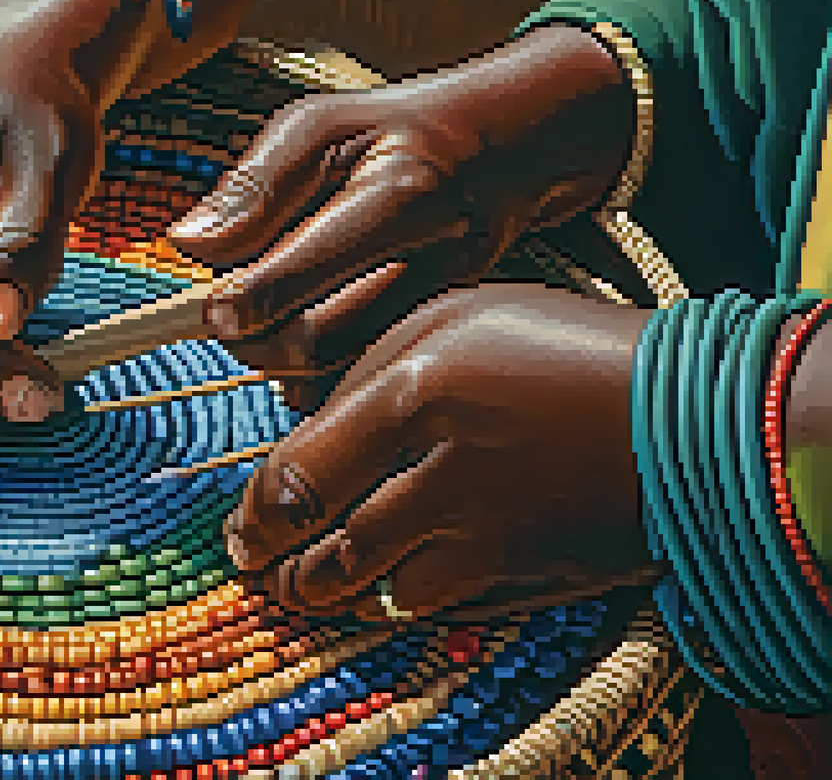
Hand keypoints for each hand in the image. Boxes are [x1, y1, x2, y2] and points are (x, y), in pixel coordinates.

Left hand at [167, 24, 634, 413]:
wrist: (501, 155)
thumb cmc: (394, 133)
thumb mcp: (321, 126)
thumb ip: (255, 186)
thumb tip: (189, 244)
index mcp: (400, 193)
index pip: (315, 261)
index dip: (252, 296)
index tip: (211, 308)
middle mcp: (432, 260)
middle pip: (319, 339)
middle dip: (252, 339)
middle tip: (221, 316)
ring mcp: (441, 309)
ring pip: (336, 373)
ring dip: (275, 362)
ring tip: (256, 320)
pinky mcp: (434, 340)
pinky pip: (357, 383)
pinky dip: (311, 379)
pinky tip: (299, 338)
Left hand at [224, 283, 661, 621]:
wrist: (688, 415)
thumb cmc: (563, 349)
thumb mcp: (454, 318)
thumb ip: (368, 370)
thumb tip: (301, 424)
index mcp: (415, 394)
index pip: (299, 479)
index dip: (255, 519)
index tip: (239, 532)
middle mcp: (443, 474)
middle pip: (331, 554)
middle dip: (283, 571)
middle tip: (261, 569)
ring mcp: (488, 536)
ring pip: (377, 595)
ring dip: (330, 597)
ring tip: (307, 588)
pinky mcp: (524, 578)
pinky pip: (436, 610)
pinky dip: (396, 608)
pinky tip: (382, 593)